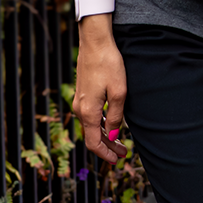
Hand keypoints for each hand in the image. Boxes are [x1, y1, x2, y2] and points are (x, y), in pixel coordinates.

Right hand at [73, 18, 128, 163]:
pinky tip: (111, 123)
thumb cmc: (109, 64)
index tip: (116, 161)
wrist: (95, 42)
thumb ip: (115, 116)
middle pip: (92, 136)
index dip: (105, 154)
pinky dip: (101, 123)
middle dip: (108, 147)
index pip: (94, 143)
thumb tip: (112, 135)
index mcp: (87, 112)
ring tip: (120, 141)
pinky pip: (91, 115)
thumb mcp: (118, 91)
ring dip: (105, 135)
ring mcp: (80, 100)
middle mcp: (80, 109)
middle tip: (123, 153)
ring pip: (92, 125)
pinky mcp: (83, 92)